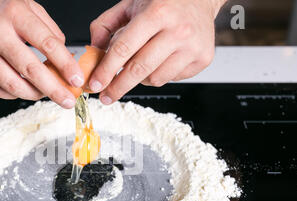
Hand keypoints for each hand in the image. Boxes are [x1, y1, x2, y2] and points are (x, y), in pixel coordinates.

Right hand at [0, 0, 83, 107]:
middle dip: (54, 89)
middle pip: (30, 70)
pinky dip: (13, 95)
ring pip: (12, 85)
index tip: (76, 79)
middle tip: (67, 100)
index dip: (65, 65)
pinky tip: (23, 90)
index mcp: (14, 15)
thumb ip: (48, 29)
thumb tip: (65, 56)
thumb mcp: (27, 5)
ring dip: (34, 95)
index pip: (47, 44)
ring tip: (46, 95)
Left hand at [88, 0, 225, 103]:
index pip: (124, 49)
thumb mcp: (130, 4)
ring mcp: (192, 46)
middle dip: (118, 87)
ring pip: (155, 79)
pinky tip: (161, 60)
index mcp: (156, 13)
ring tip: (141, 63)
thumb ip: (106, 25)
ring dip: (140, 78)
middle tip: (106, 96)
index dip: (106, 70)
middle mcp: (177, 30)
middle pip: (139, 70)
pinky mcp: (202, 58)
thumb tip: (94, 52)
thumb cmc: (163, 1)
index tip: (95, 84)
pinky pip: (171, 79)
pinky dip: (159, 74)